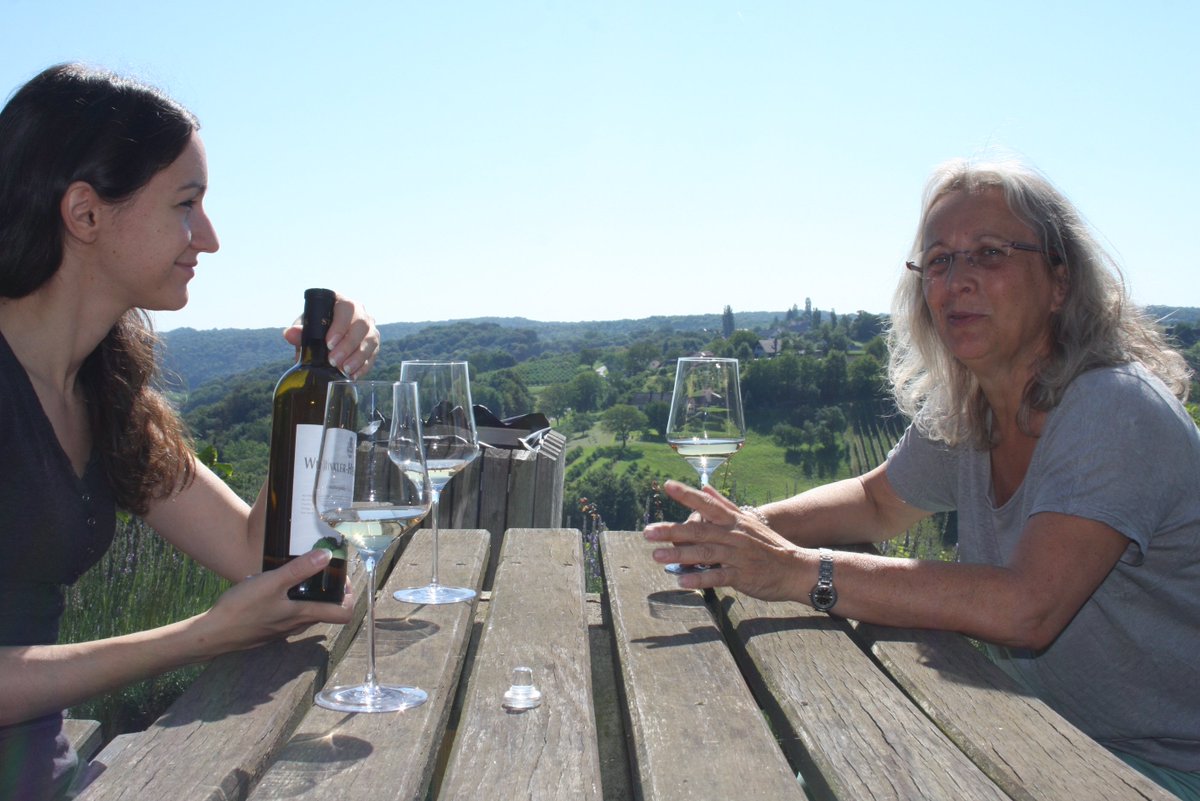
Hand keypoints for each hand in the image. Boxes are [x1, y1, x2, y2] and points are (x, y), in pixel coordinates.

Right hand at [195, 549, 353, 656]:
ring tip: (298, 574)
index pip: (343, 614)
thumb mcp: (271, 583)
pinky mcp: (268, 629)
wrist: (212, 634)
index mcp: (304, 615)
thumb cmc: (242, 609)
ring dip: (309, 595)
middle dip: (329, 591)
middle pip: (326, 611)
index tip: (343, 579)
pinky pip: (288, 614)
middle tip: (321, 570)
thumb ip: (299, 569)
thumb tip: (326, 556)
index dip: (350, 597)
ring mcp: (282, 630)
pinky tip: (275, 587)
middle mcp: (297, 626)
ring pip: (306, 612)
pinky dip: (290, 601)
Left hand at [284, 292, 378, 376]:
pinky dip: (364, 366)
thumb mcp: (307, 326)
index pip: (347, 309)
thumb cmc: (316, 326)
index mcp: (342, 302)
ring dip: (358, 357)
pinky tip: (353, 375)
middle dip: (348, 345)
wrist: (326, 335)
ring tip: (344, 370)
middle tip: (333, 361)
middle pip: (362, 326)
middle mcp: (361, 313)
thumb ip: (299, 331)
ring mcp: (370, 328)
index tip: (328, 344)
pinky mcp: (374, 344)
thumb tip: (289, 334)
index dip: (340, 326)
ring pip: (371, 340)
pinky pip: (373, 355)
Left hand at [644, 480, 809, 600]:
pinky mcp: (742, 576)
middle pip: (698, 530)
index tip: (667, 485)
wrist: (796, 568)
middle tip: (647, 532)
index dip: (687, 494)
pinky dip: (699, 578)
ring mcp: (737, 556)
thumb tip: (704, 486)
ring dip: (679, 555)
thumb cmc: (769, 544)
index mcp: (733, 520)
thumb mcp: (748, 520)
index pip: (707, 504)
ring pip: (704, 553)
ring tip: (656, 556)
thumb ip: (723, 504)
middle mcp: (733, 535)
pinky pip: (717, 577)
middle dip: (671, 530)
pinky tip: (681, 581)